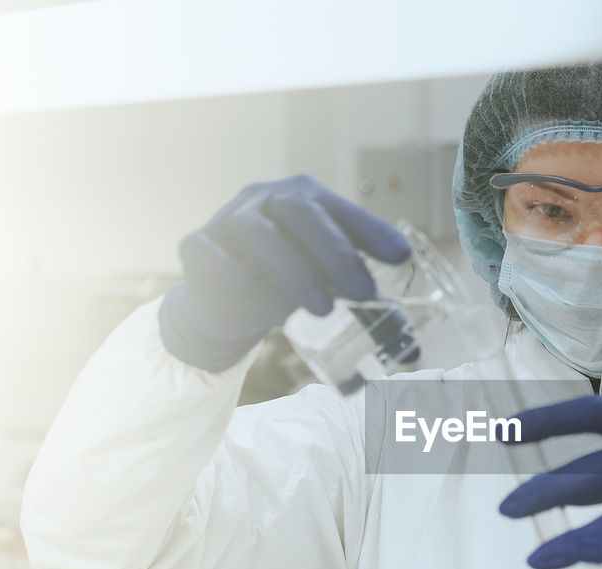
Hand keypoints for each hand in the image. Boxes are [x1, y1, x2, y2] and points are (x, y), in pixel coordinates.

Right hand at [159, 174, 409, 370]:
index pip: (339, 209)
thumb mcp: (324, 284)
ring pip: (259, 234)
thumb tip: (407, 336)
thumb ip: (359, 297)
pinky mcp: (195, 246)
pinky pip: (212, 257)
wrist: (220, 304)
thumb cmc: (282, 284)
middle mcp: (265, 200)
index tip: (400, 257)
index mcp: (303, 200)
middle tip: (363, 292)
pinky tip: (258, 306)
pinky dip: (236, 280)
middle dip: (336, 252)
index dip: (370, 230)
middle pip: (300, 211)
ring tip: (322, 309)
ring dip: (294, 271)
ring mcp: (228, 219)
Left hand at [499, 396, 601, 568]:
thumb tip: (559, 485)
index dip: (545, 422)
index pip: (592, 413)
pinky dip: (587, 548)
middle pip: (594, 466)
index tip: (503, 431)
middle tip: (506, 508)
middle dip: (545, 488)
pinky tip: (555, 556)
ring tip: (525, 544)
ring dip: (561, 524)